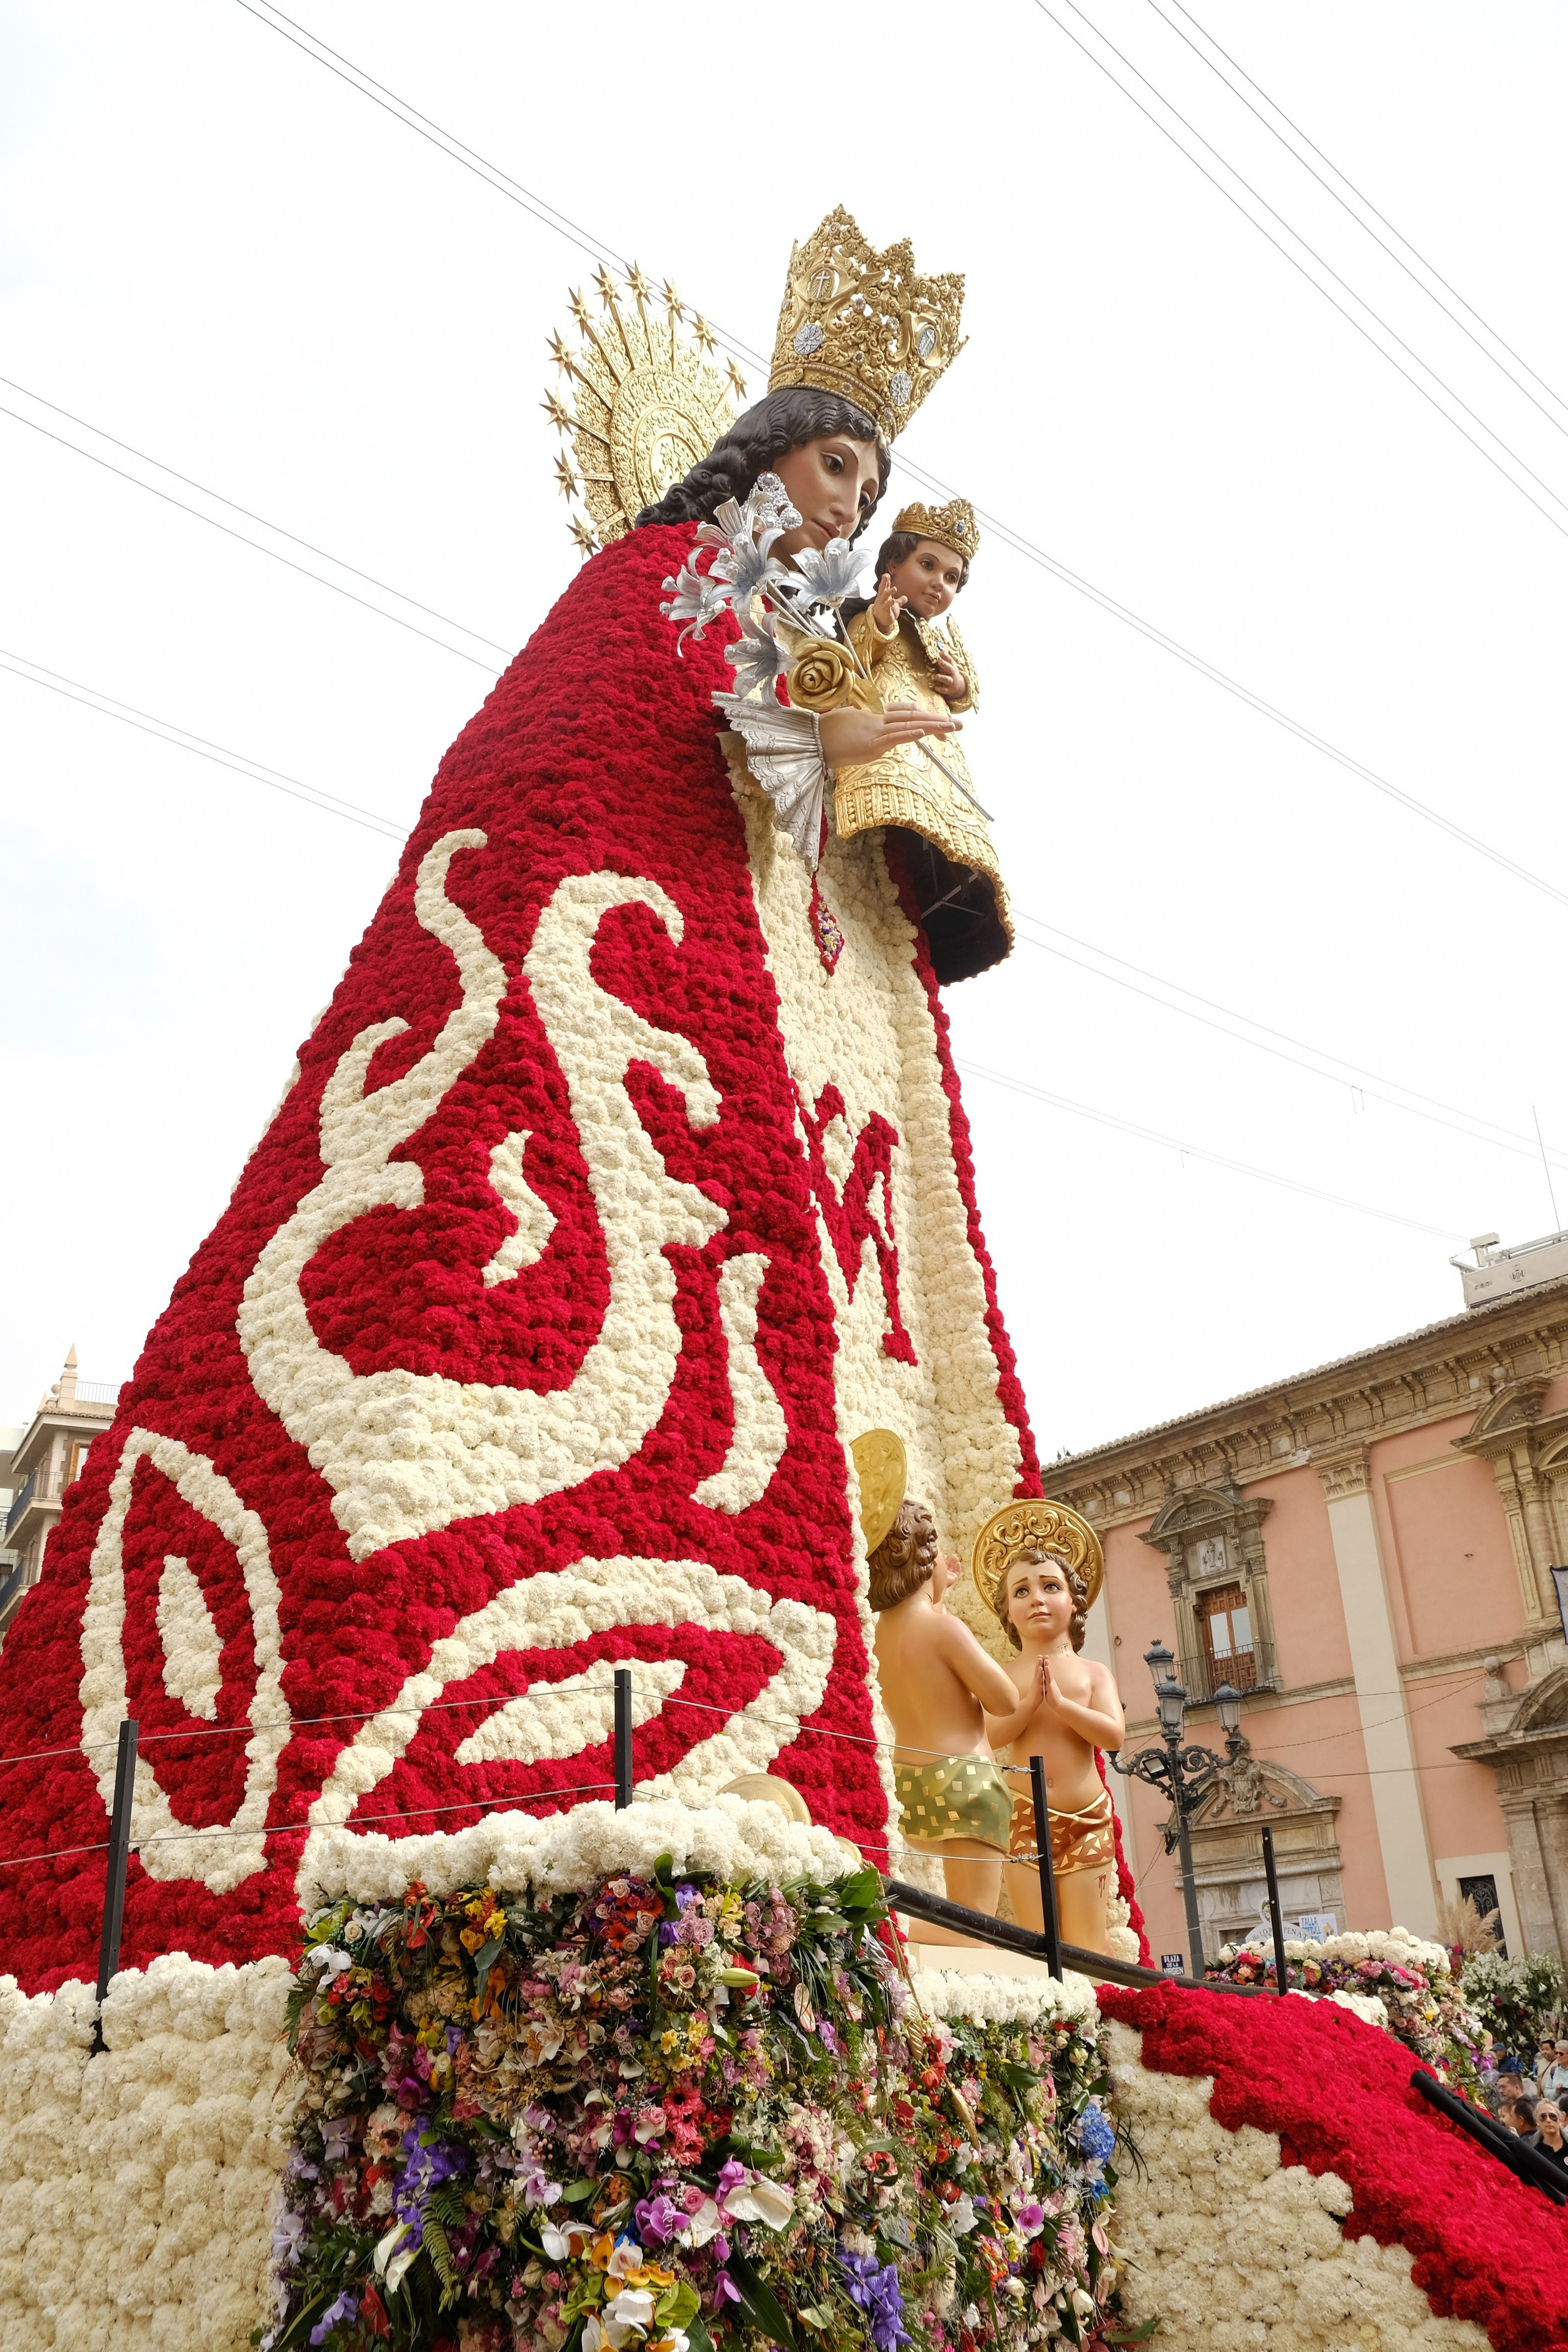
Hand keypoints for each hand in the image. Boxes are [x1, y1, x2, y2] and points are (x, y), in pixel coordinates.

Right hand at [819, 700, 961, 769]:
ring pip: (910, 725)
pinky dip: (911, 734)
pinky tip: (925, 733)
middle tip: (958, 725)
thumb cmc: (827, 734)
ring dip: (933, 727)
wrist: (813, 739)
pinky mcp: (871, 743)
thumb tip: (875, 737)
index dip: (923, 716)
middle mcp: (878, 719)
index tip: (938, 722)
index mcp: (873, 714)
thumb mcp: (850, 726)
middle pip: (913, 717)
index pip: (904, 712)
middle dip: (937, 721)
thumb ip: (865, 728)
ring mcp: (875, 730)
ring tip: (952, 728)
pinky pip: (895, 737)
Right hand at [872, 573, 905, 631]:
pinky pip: (886, 605)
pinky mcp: (884, 610)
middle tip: (886, 575)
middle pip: (882, 588)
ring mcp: (882, 604)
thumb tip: (905, 597)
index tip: (887, 574)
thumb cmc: (886, 612)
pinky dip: (889, 603)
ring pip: (884, 596)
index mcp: (883, 596)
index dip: (885, 580)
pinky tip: (893, 600)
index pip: (884, 586)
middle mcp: (881, 599)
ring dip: (889, 592)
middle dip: (883, 582)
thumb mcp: (894, 605)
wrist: (882, 623)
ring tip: (894, 588)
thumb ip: (900, 600)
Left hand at [932, 651, 965, 699]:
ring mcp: (951, 682)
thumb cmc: (950, 674)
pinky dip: (940, 689)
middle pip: (950, 669)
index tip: (941, 652)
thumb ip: (945, 659)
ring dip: (942, 677)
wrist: (958, 687)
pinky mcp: (948, 690)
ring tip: (936, 676)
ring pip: (947, 680)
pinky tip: (935, 687)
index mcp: (952, 667)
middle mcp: (952, 674)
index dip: (946, 656)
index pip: (950, 660)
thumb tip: (940, 650)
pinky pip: (944, 690)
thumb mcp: (949, 666)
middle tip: (940, 661)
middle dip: (945, 665)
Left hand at [1038, 1657, 1063, 1713]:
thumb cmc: (1053, 1696)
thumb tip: (1047, 1680)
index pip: (1046, 1671)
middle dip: (1046, 1662)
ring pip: (1048, 1672)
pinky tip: (1046, 1667)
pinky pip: (1048, 1677)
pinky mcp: (1050, 1685)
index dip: (1045, 1665)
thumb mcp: (1050, 1688)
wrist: (1058, 1703)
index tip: (1043, 1658)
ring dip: (1047, 1665)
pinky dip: (1047, 1672)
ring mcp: (1051, 1682)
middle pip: (1048, 1669)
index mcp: (1049, 1680)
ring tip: (1045, 1658)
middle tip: (1045, 1655)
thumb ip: (1048, 1683)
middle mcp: (1050, 1680)